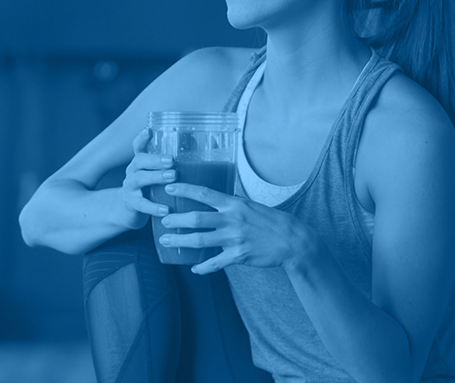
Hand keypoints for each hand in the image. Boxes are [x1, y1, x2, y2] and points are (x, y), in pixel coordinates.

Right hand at [116, 128, 175, 229]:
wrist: (129, 210)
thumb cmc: (150, 188)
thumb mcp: (158, 174)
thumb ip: (172, 165)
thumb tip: (203, 147)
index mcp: (140, 162)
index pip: (138, 146)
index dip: (142, 138)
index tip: (149, 131)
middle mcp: (133, 171)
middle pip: (139, 160)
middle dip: (156, 159)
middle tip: (172, 160)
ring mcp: (130, 187)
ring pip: (139, 179)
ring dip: (156, 177)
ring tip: (172, 177)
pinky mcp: (131, 203)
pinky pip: (141, 204)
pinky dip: (153, 207)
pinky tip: (166, 210)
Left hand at [157, 183, 313, 274]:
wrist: (292, 241)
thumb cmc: (270, 221)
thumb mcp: (250, 206)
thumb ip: (231, 204)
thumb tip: (213, 200)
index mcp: (234, 204)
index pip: (204, 193)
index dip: (184, 190)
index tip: (168, 187)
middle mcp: (232, 219)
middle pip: (196, 218)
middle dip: (176, 219)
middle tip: (162, 219)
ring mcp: (235, 238)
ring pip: (200, 240)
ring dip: (181, 241)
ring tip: (166, 241)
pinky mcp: (239, 255)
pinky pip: (216, 263)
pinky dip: (203, 267)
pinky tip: (194, 268)